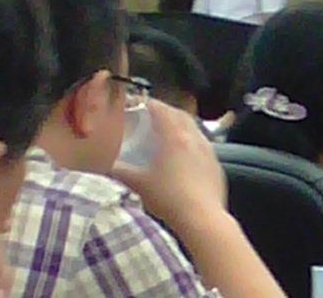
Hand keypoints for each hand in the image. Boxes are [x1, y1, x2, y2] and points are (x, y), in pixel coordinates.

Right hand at [113, 100, 226, 231]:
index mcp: (174, 136)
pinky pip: (202, 144)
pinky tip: (184, 156)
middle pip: (179, 114)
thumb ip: (120, 172)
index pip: (160, 110)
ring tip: (167, 133)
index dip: (148, 104)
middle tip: (151, 115)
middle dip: (165, 111)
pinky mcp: (216, 164)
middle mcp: (194, 137)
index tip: (137, 103)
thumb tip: (106, 166)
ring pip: (193, 128)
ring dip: (179, 125)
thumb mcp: (139, 184)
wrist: (202, 218)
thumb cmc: (169, 198)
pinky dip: (190, 142)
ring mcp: (208, 150)